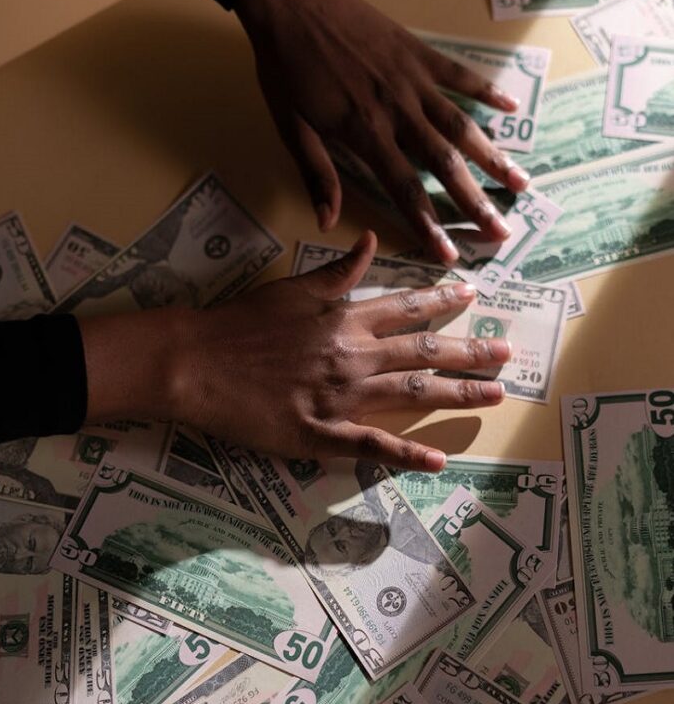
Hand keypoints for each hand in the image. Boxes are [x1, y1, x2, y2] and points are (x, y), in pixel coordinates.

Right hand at [81, 232, 508, 470]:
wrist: (195, 362)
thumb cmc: (239, 322)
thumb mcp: (291, 286)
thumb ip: (337, 270)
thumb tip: (371, 242)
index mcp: (346, 318)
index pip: (408, 308)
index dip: (445, 304)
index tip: (475, 300)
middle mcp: (355, 355)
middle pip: (424, 352)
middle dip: (470, 352)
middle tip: (506, 354)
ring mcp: (342, 397)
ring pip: (412, 394)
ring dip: (457, 393)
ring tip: (494, 394)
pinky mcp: (321, 434)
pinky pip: (371, 446)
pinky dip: (406, 455)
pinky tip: (437, 461)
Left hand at [235, 0, 528, 262]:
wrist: (289, 1)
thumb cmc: (284, 69)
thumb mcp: (291, 128)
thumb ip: (318, 174)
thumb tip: (328, 223)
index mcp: (364, 134)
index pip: (405, 190)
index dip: (429, 226)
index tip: (451, 254)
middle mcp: (397, 110)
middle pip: (444, 164)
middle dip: (475, 202)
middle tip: (503, 231)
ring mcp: (412, 79)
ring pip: (461, 124)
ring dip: (494, 157)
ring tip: (521, 183)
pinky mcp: (417, 51)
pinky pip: (459, 74)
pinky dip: (487, 90)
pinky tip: (513, 108)